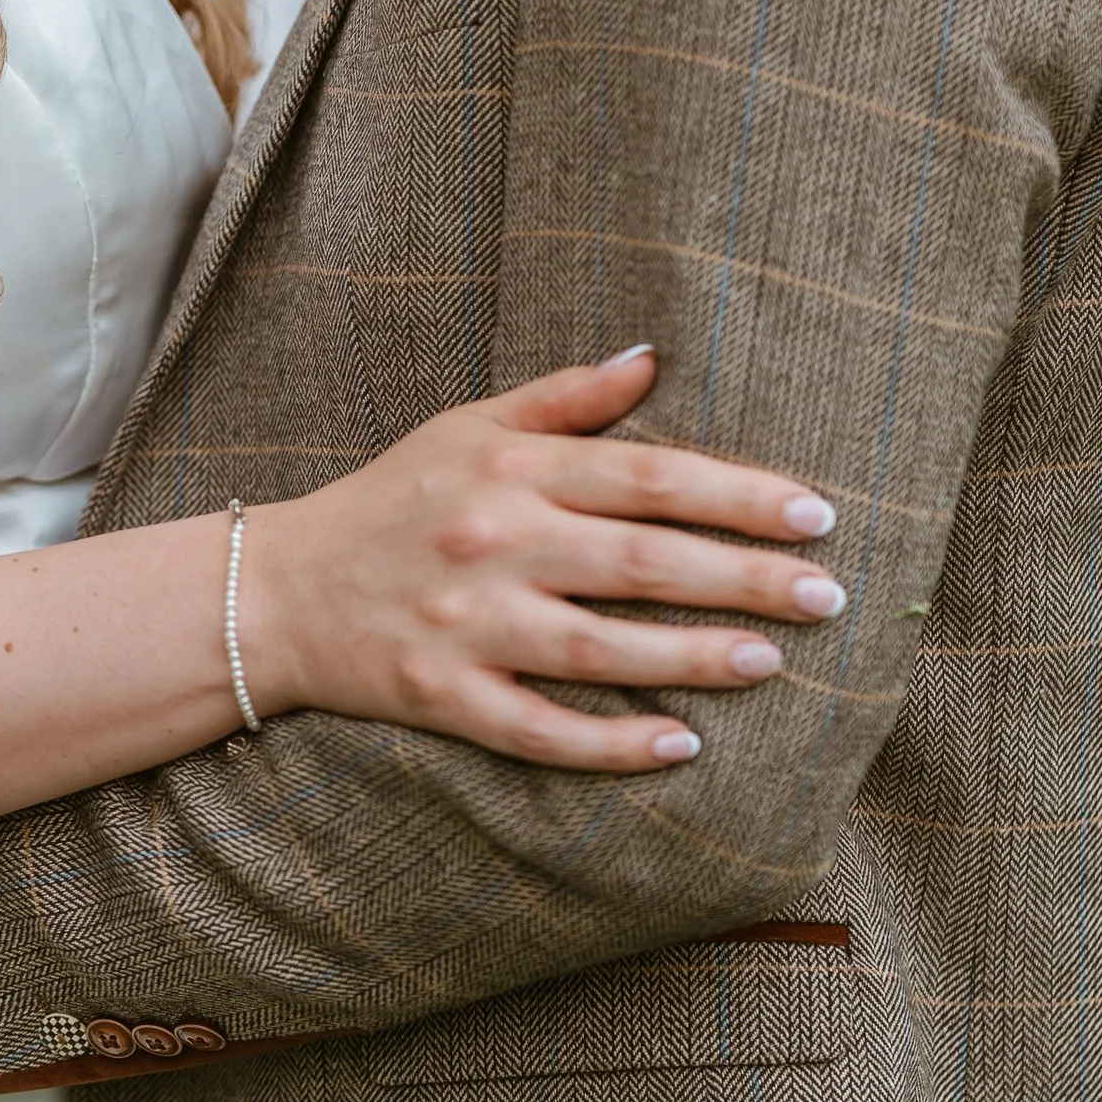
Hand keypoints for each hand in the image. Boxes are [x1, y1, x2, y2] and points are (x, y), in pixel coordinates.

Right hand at [238, 347, 842, 770]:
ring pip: (600, 648)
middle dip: (743, 579)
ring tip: (772, 661)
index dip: (738, 494)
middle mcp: (493, 543)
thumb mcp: (468, 428)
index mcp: (509, 472)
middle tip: (826, 595)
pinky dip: (610, 741)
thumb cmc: (390, 500)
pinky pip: (539, 728)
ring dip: (693, 657)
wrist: (275, 591)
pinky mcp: (443, 697)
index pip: (646, 477)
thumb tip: (655, 356)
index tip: (815, 513)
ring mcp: (467, 626)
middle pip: (640, 562)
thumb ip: (565, 399)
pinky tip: (679, 745)